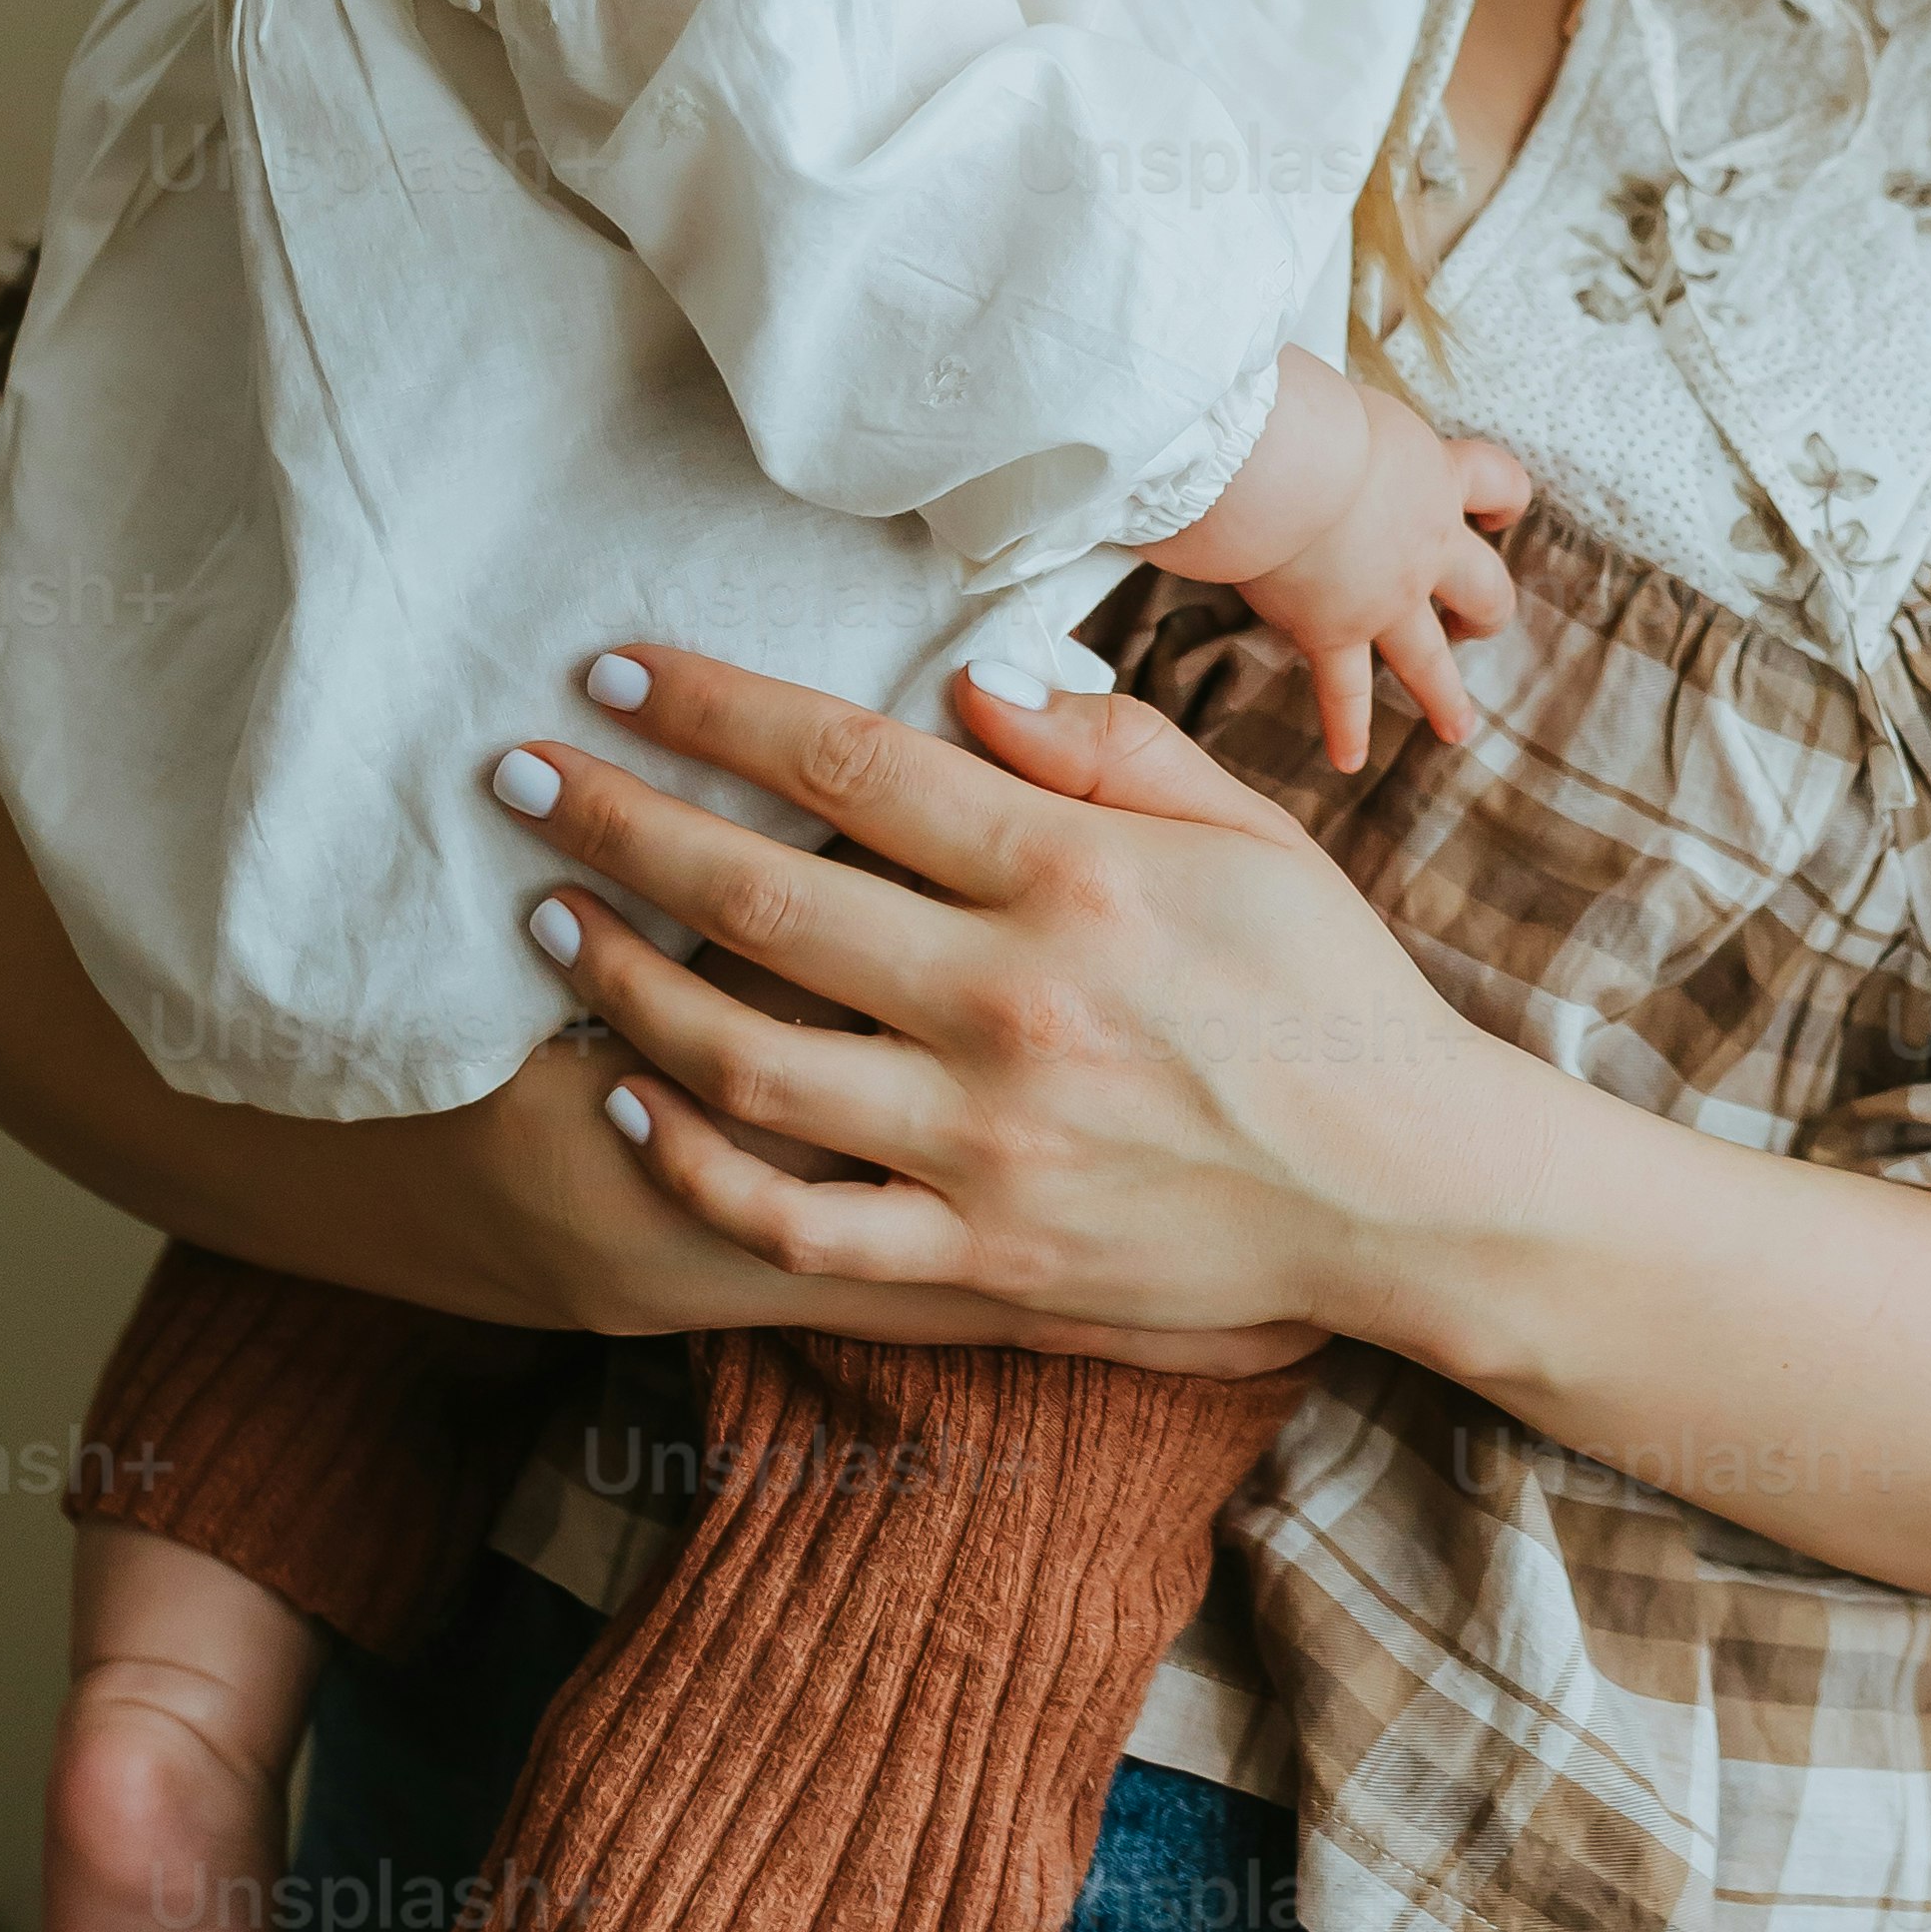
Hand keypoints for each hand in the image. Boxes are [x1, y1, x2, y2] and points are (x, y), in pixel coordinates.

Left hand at [493, 644, 1533, 1333]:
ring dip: (624, 981)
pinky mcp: (980, 1261)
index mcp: (1078, 877)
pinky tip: (635, 1098)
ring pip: (745, 1062)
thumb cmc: (1331, 993)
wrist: (1410, 1193)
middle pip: (760, 896)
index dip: (711, 709)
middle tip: (520, 772)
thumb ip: (1106, 747)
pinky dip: (696, 1164)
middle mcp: (1015, 1005)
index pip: (849, 762)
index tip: (614, 670)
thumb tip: (964, 679)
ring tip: (552, 919)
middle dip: (616, 821)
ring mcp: (987, 1145)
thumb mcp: (1249, 833)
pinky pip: (796, 1222)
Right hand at [1239, 384, 1528, 770]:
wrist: (1282, 462)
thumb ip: (1341, 419)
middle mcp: (1426, 545)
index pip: (1498, 483)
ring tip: (1457, 729)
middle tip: (1478, 624)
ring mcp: (1385, 597)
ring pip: (1431, 659)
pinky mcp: (1334, 631)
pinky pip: (1344, 691)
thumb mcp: (1343, 400)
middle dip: (1486, 611)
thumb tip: (1297, 403)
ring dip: (1444, 697)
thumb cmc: (1302, 411)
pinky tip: (1350, 759)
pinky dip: (1346, 727)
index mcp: (1436, 477)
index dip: (1505, 498)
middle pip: (1486, 589)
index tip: (1498, 510)